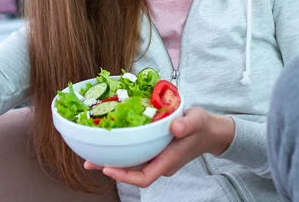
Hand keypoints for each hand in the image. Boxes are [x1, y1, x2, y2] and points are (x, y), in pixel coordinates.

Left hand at [84, 107, 234, 187]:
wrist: (211, 131)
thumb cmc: (203, 126)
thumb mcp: (198, 120)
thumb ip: (187, 124)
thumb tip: (175, 128)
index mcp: (169, 160)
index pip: (144, 178)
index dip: (125, 177)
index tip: (108, 168)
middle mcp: (160, 163)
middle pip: (132, 173)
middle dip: (110, 168)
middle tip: (88, 161)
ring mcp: (157, 158)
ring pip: (131, 164)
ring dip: (112, 159)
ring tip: (91, 154)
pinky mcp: (154, 150)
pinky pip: (135, 154)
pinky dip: (122, 150)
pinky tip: (109, 141)